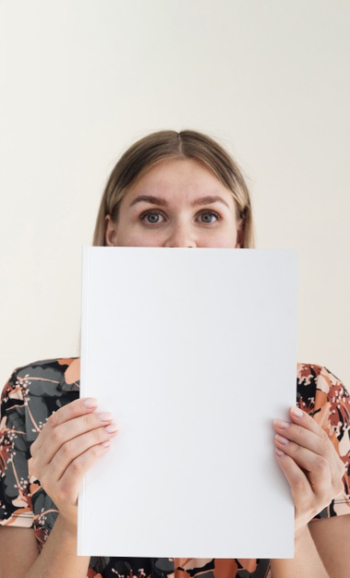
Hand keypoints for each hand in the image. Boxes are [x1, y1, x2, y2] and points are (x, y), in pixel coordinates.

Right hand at [29, 398, 117, 529]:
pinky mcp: (61, 492)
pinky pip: (77, 467)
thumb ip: (78, 434)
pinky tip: (105, 447)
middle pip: (61, 433)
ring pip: (69, 449)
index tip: (95, 403)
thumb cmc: (81, 475)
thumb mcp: (75, 452)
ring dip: (93, 436)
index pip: (54, 421)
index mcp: (40, 448)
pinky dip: (92, 454)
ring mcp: (47, 479)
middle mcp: (38, 462)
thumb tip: (98, 409)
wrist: (80, 513)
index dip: (74, 409)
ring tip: (111, 431)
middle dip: (87, 422)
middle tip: (108, 418)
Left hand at [273, 406, 344, 532]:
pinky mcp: (309, 506)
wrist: (282, 521)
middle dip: (299, 433)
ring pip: (317, 464)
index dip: (308, 422)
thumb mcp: (299, 464)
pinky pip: (301, 482)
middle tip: (278, 424)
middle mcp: (335, 480)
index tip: (291, 410)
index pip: (323, 439)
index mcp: (334, 466)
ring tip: (277, 439)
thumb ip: (300, 446)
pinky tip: (278, 456)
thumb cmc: (289, 485)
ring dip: (295, 448)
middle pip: (322, 449)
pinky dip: (289, 466)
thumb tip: (287, 417)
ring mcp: (325, 496)